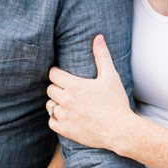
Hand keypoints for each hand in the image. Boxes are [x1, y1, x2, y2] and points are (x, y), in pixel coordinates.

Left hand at [47, 35, 131, 150]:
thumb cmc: (116, 103)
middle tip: (66, 89)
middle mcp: (66, 101)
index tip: (62, 75)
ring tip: (66, 102)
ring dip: (55, 102)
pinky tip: (65, 116)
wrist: (119, 130)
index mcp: (75, 86)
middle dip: (57, 87)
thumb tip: (98, 37)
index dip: (57, 73)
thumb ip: (102, 56)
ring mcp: (64, 116)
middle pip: (50, 89)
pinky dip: (55, 118)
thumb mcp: (110, 77)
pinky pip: (51, 121)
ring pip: (49, 105)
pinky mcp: (65, 130)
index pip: (53, 74)